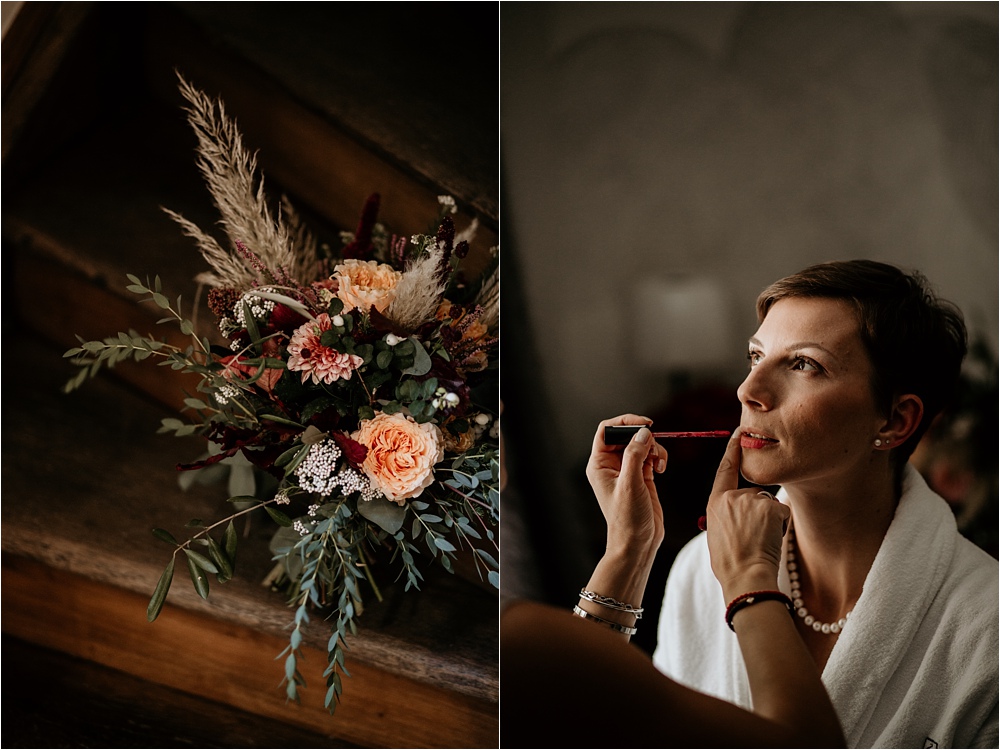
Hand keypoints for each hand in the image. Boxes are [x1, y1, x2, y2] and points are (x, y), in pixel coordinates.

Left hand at [585, 415, 668, 555]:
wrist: (638, 542)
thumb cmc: (628, 519)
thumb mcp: (631, 485)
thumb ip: (635, 456)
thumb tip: (643, 433)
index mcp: (599, 465)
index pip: (607, 431)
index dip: (625, 422)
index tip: (645, 424)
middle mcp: (611, 465)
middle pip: (627, 435)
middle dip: (643, 437)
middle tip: (654, 447)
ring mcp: (627, 470)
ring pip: (641, 444)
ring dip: (654, 448)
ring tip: (658, 464)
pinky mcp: (642, 476)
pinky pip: (650, 455)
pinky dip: (659, 457)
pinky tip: (661, 469)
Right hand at [705, 430, 789, 600]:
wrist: (745, 576)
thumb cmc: (730, 562)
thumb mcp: (717, 532)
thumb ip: (726, 514)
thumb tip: (739, 510)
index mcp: (715, 502)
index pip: (725, 469)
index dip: (733, 449)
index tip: (739, 432)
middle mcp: (732, 497)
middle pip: (753, 493)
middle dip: (759, 510)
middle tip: (754, 536)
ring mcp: (751, 501)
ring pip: (769, 504)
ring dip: (770, 519)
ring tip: (760, 540)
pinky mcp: (770, 508)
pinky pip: (781, 512)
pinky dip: (780, 526)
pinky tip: (771, 539)